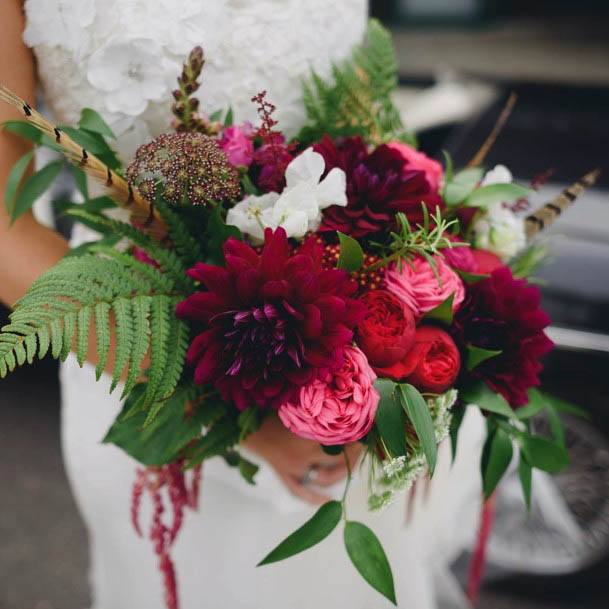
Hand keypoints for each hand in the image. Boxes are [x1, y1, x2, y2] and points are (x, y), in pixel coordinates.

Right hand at [243, 413, 362, 504]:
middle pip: (338, 460)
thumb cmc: (272, 410)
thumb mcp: (297, 408)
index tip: (366, 431)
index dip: (357, 437)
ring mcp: (295, 469)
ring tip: (352, 467)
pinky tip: (329, 502)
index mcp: (309, 435)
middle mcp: (305, 455)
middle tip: (362, 448)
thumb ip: (316, 412)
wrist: (246, 423)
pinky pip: (301, 492)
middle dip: (354, 456)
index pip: (342, 440)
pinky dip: (316, 499)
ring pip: (326, 478)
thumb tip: (343, 408)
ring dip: (343, 475)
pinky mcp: (284, 476)